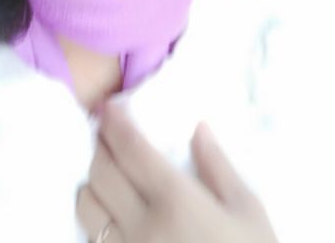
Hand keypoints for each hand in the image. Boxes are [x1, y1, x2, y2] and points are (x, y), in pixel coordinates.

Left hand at [76, 103, 277, 242]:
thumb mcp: (247, 211)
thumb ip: (217, 166)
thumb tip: (198, 128)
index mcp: (176, 201)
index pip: (130, 150)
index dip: (114, 122)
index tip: (106, 105)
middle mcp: (142, 226)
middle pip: (101, 173)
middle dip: (99, 145)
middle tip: (106, 132)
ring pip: (86, 206)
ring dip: (91, 181)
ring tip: (106, 170)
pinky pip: (93, 239)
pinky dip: (94, 216)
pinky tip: (109, 209)